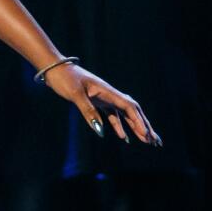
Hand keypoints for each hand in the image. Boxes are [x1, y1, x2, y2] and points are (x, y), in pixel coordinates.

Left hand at [42, 64, 161, 145]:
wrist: (55, 68)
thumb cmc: (65, 79)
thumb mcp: (75, 95)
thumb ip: (88, 112)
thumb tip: (101, 131)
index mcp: (107, 91)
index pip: (129, 107)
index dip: (139, 122)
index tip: (146, 136)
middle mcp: (109, 94)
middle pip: (133, 111)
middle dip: (144, 126)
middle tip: (156, 141)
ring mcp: (104, 97)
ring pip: (125, 114)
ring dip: (136, 127)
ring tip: (146, 141)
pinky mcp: (97, 101)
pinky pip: (113, 115)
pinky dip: (120, 126)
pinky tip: (124, 137)